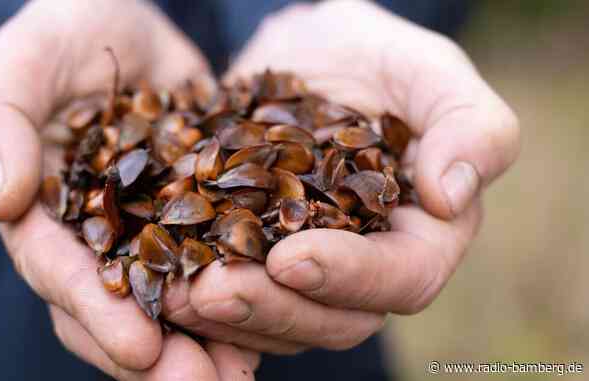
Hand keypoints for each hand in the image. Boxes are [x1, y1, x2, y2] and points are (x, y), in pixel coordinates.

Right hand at [0, 0, 258, 378]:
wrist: (129, 25)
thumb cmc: (67, 32)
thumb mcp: (26, 58)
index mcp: (46, 215)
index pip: (62, 274)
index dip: (98, 313)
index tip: (139, 349)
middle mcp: (98, 239)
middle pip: (120, 309)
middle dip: (158, 355)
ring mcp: (151, 232)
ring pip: (172, 303)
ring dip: (207, 343)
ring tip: (241, 374)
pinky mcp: (201, 216)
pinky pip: (218, 266)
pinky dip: (243, 299)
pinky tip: (273, 328)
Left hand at [165, 0, 519, 350]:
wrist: (303, 57)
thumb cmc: (373, 56)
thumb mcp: (425, 70)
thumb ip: (468, 125)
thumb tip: (452, 197)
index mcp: (421, 232)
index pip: (402, 278)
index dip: (351, 278)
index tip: (292, 258)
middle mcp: (366, 264)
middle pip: (333, 317)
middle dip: (273, 309)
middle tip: (212, 291)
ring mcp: (305, 267)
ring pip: (277, 319)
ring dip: (227, 316)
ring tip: (177, 292)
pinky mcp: (253, 259)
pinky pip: (230, 295)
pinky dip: (197, 294)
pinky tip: (160, 281)